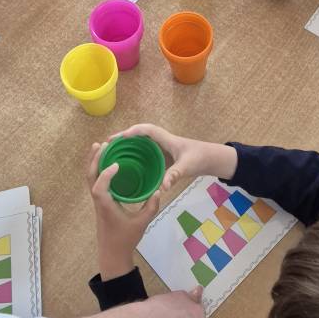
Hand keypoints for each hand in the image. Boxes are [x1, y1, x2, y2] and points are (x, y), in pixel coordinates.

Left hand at [86, 141, 160, 279]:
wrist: (112, 253)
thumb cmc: (126, 239)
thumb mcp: (142, 223)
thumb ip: (151, 207)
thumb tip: (159, 189)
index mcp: (106, 207)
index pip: (99, 188)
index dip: (105, 175)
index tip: (116, 164)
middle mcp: (99, 201)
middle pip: (90, 178)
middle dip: (94, 160)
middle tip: (103, 144)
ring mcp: (98, 201)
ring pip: (90, 178)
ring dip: (93, 162)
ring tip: (100, 147)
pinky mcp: (100, 201)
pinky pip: (95, 182)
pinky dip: (98, 169)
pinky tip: (106, 162)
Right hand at [113, 124, 236, 191]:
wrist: (210, 158)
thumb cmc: (199, 158)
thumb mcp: (187, 167)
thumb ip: (175, 175)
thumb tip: (162, 187)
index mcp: (166, 139)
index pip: (147, 130)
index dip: (134, 131)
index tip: (121, 138)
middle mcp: (161, 140)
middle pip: (139, 134)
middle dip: (124, 136)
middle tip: (108, 142)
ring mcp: (161, 147)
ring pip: (140, 142)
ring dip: (126, 143)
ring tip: (110, 149)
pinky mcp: (161, 154)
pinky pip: (144, 150)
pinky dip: (133, 152)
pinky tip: (124, 161)